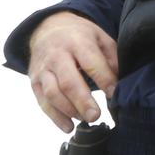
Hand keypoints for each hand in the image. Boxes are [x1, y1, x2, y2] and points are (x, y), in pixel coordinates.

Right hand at [27, 11, 117, 132]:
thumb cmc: (80, 36)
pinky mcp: (34, 81)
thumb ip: (111, 57)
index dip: (104, 79)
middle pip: (68, 81)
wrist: (47, 28)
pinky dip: (54, 117)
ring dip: (69, 110)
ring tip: (86, 119)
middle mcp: (57, 56)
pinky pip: (42, 102)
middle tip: (96, 116)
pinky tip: (68, 126)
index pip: (91, 63)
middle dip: (82, 101)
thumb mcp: (100, 37)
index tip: (114, 94)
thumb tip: (120, 81)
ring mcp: (43, 69)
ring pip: (52, 93)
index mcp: (77, 42)